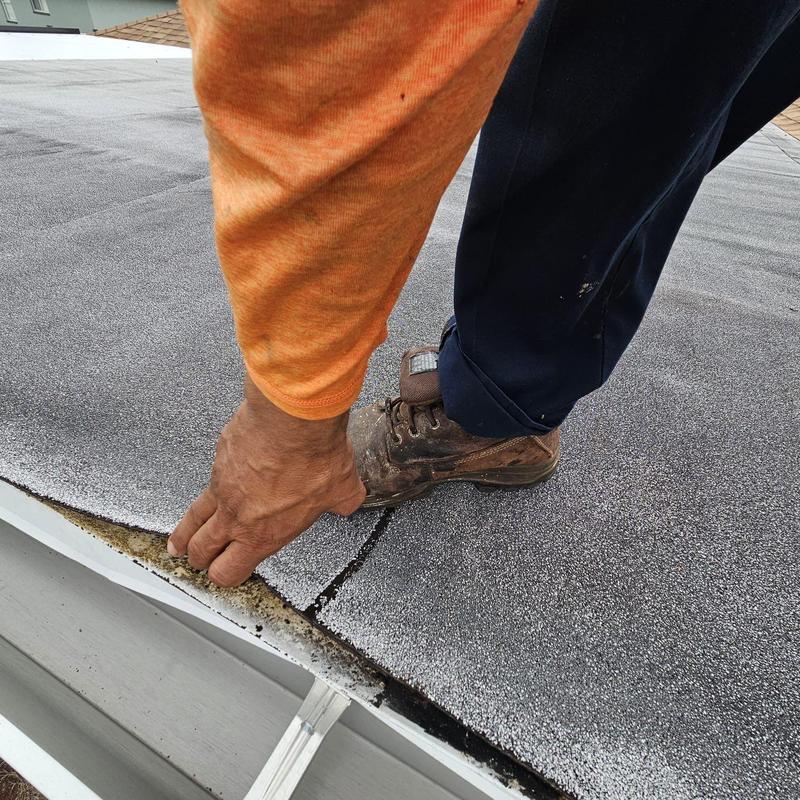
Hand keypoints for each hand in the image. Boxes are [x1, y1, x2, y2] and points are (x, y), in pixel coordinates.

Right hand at [167, 374, 365, 586]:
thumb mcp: (343, 490)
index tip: (226, 573)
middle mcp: (237, 516)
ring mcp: (222, 487)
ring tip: (177, 544)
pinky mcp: (219, 457)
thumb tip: (349, 500)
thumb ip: (342, 502)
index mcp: (264, 534)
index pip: (230, 570)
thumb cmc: (315, 457)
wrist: (293, 418)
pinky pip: (209, 478)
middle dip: (199, 558)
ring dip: (183, 533)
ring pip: (193, 518)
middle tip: (198, 560)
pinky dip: (210, 486)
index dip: (226, 576)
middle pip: (202, 549)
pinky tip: (215, 483)